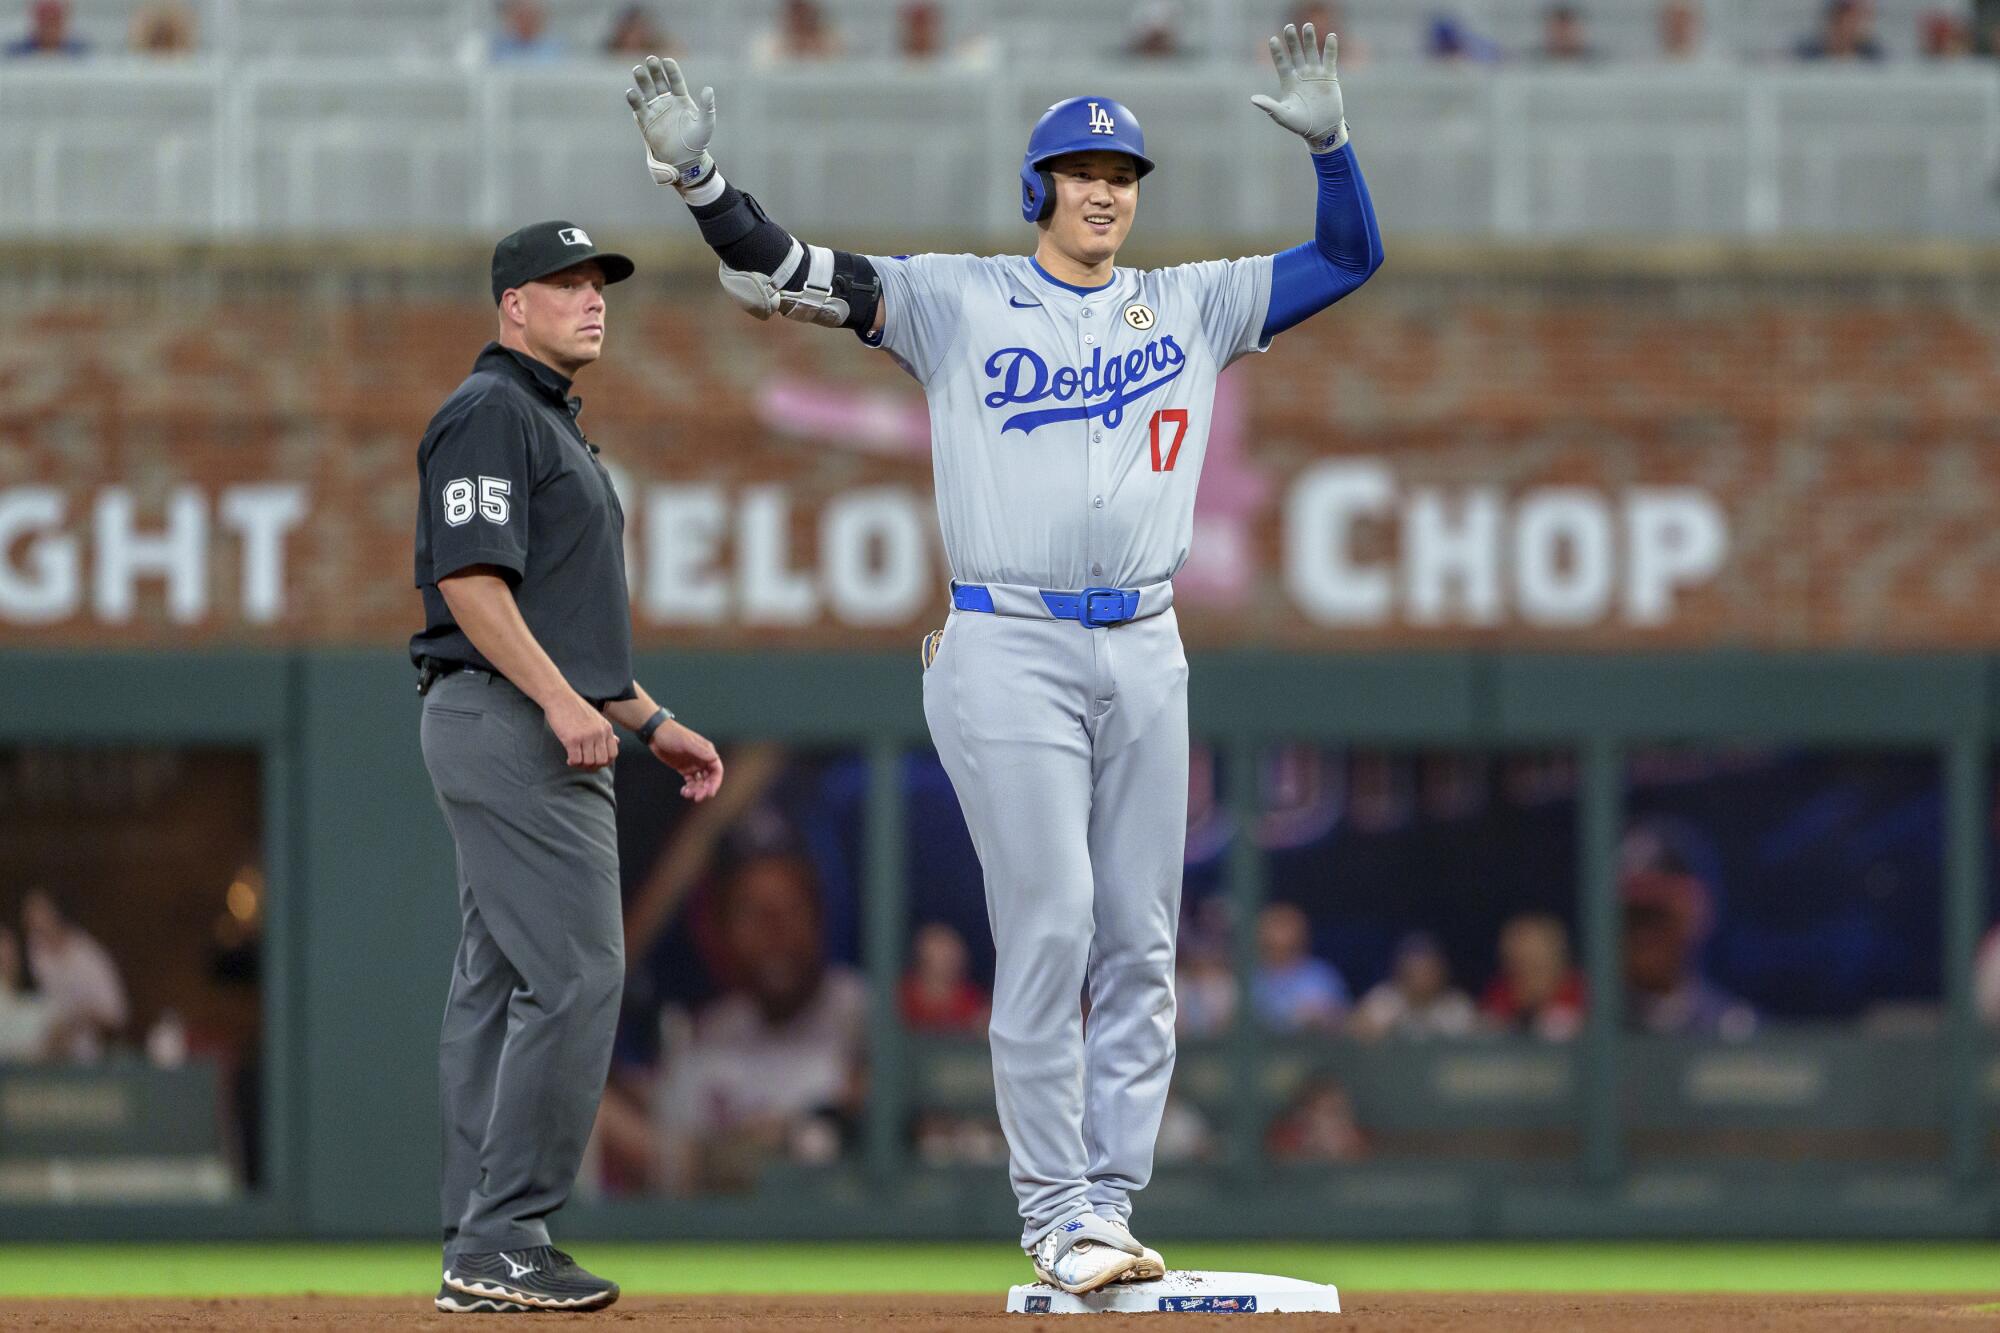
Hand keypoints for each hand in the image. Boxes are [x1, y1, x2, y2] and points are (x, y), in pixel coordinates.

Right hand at [545, 693, 617, 769]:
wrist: (560, 698)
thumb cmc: (576, 708)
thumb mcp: (597, 718)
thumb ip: (606, 731)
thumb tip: (617, 742)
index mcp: (606, 728)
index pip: (613, 754)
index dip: (605, 762)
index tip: (595, 761)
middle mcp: (599, 733)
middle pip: (602, 761)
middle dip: (593, 766)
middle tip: (584, 763)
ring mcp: (586, 736)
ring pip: (589, 762)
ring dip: (581, 765)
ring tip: (575, 760)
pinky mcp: (572, 739)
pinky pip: (576, 760)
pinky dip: (573, 763)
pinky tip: (569, 759)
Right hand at [626, 55, 715, 188]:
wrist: (686, 160)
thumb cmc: (698, 141)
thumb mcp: (705, 123)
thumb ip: (707, 106)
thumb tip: (708, 89)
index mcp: (681, 99)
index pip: (675, 81)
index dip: (671, 71)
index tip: (667, 61)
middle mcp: (667, 102)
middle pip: (658, 82)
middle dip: (654, 71)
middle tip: (650, 59)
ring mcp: (655, 111)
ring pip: (647, 91)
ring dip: (642, 81)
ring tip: (638, 70)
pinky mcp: (646, 122)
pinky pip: (638, 108)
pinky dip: (634, 100)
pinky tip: (631, 92)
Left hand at [648, 718, 723, 800]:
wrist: (655, 733)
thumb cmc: (671, 734)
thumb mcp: (686, 742)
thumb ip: (700, 751)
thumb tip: (714, 758)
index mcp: (706, 751)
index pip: (716, 770)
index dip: (715, 782)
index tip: (710, 792)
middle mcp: (702, 759)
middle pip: (709, 778)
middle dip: (705, 789)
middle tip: (697, 797)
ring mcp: (693, 765)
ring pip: (700, 782)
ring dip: (696, 790)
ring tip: (687, 794)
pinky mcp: (684, 769)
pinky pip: (691, 782)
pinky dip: (689, 788)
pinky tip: (684, 791)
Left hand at [1251, 23, 1347, 152]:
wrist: (1322, 131)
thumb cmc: (1300, 125)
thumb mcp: (1283, 115)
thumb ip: (1269, 106)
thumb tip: (1253, 99)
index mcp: (1288, 82)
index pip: (1281, 63)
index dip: (1277, 52)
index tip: (1272, 39)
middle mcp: (1301, 75)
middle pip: (1295, 53)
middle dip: (1292, 41)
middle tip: (1288, 27)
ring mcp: (1315, 74)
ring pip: (1311, 52)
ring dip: (1309, 39)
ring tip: (1307, 26)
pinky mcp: (1329, 77)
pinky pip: (1330, 59)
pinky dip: (1331, 48)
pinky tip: (1331, 36)